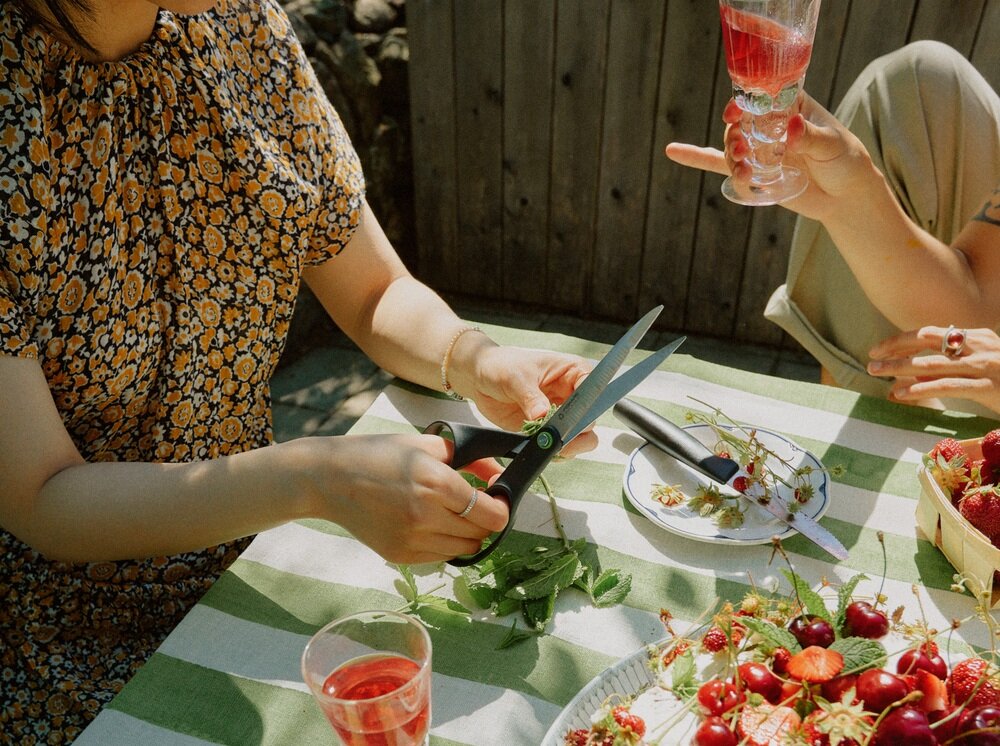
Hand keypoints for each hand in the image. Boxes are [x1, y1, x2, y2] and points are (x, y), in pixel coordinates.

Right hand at [309, 433, 509, 563]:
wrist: (330, 480)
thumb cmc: (378, 455)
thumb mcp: (426, 445)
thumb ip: (469, 457)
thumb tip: (497, 471)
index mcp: (436, 482)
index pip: (492, 514)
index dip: (502, 507)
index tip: (497, 497)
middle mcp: (426, 515)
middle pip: (482, 534)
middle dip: (486, 519)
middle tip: (477, 504)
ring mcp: (412, 539)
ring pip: (465, 549)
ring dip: (468, 534)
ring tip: (453, 514)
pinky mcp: (400, 555)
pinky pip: (441, 556)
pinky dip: (445, 543)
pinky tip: (432, 523)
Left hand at [467, 346, 597, 456]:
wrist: (480, 377)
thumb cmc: (501, 366)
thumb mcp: (515, 377)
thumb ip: (531, 397)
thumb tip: (543, 415)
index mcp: (572, 372)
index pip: (594, 390)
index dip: (587, 407)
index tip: (571, 419)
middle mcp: (572, 395)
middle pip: (590, 419)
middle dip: (577, 432)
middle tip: (557, 437)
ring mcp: (561, 415)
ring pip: (581, 438)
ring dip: (567, 446)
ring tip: (547, 444)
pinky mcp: (548, 430)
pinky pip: (560, 447)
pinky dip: (553, 452)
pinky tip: (540, 448)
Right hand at [664, 93, 874, 222]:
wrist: (845, 196)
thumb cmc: (845, 162)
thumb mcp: (833, 146)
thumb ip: (811, 138)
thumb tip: (794, 128)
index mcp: (791, 107)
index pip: (761, 96)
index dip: (743, 102)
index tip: (735, 113)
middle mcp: (770, 125)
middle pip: (740, 124)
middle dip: (734, 136)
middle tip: (742, 151)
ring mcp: (759, 148)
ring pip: (731, 148)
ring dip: (730, 158)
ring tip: (743, 170)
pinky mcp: (752, 172)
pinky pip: (720, 165)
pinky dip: (696, 158)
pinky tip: (673, 151)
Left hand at [867, 326, 999, 413]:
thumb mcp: (979, 368)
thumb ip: (949, 367)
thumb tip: (912, 371)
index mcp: (978, 336)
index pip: (931, 333)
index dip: (901, 340)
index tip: (878, 349)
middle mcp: (981, 345)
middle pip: (928, 341)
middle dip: (896, 349)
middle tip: (871, 360)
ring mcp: (985, 365)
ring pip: (932, 363)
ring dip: (900, 368)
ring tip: (877, 374)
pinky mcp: (987, 386)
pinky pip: (947, 385)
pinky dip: (919, 388)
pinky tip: (899, 393)